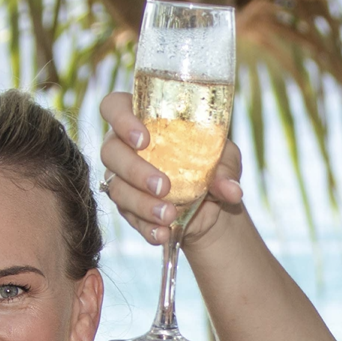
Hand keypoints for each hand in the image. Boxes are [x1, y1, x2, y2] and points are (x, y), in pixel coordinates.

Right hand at [96, 86, 246, 246]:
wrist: (213, 205)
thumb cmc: (213, 164)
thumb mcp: (226, 159)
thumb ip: (226, 168)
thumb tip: (231, 190)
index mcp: (144, 120)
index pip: (114, 106)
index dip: (120, 118)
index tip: (143, 139)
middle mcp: (124, 147)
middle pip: (110, 151)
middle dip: (134, 170)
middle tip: (163, 186)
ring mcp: (122, 178)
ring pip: (117, 188)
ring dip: (142, 204)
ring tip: (169, 215)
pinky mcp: (128, 207)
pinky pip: (129, 217)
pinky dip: (146, 227)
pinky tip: (163, 234)